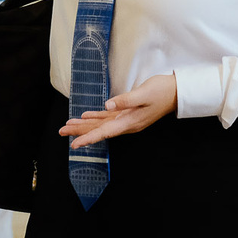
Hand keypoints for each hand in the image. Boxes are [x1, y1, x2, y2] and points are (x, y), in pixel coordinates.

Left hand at [60, 73, 177, 148]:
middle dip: (80, 131)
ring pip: (101, 124)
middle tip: (61, 132)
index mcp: (129, 122)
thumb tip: (107, 105)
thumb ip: (125, 100)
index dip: (88, 138)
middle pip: (99, 130)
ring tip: (68, 126)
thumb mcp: (144, 94)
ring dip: (84, 125)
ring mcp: (127, 119)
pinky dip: (96, 117)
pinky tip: (86, 116)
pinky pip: (108, 117)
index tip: (74, 145)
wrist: (176, 92)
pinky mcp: (127, 112)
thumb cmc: (162, 92)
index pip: (104, 132)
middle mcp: (126, 124)